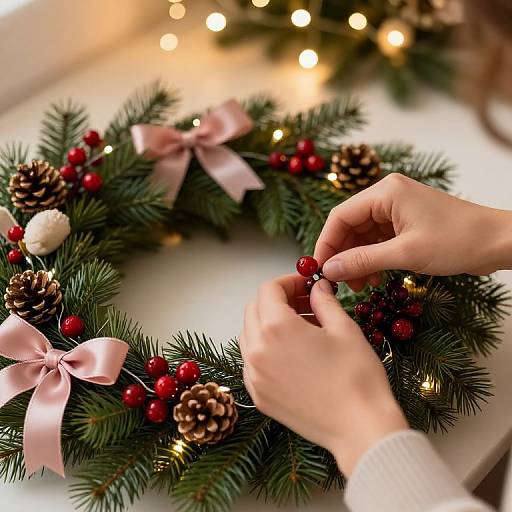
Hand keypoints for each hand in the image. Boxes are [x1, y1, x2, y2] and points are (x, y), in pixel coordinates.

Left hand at [240, 274, 407, 475]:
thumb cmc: (356, 376)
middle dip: (277, 301)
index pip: (269, 289)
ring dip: (268, 324)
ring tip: (301, 330)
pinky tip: (291, 355)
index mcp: (276, 327)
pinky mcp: (258, 396)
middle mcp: (256, 349)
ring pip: (249, 335)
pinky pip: (251, 361)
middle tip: (305, 304)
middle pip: (254, 309)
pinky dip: (265, 349)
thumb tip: (317, 286)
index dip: (288, 282)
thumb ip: (324, 300)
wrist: (359, 429)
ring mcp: (253, 375)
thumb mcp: (344, 328)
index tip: (306, 285)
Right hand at [315, 173, 511, 290]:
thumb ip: (364, 261)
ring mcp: (396, 210)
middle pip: (350, 226)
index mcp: (385, 192)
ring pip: (363, 236)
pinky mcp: (405, 223)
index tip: (320, 269)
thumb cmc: (457, 241)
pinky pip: (378, 241)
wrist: (498, 242)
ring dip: (358, 260)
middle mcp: (387, 196)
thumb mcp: (406, 253)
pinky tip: (374, 277)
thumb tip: (330, 270)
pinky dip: (372, 259)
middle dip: (343, 255)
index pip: (341, 216)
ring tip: (359, 285)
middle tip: (340, 282)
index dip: (326, 243)